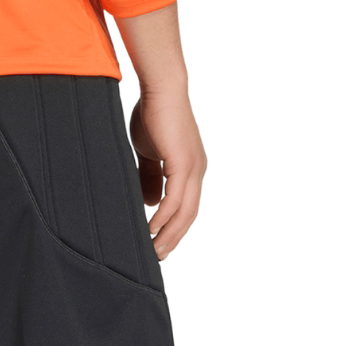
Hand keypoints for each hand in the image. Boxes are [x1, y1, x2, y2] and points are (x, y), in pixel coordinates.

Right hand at [129, 92, 205, 259]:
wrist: (160, 89)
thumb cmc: (152, 115)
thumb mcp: (149, 153)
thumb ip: (150, 177)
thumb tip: (150, 203)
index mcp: (190, 169)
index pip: (186, 207)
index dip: (174, 228)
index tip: (159, 244)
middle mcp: (197, 171)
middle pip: (189, 215)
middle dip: (173, 238)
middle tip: (157, 257)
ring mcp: (193, 168)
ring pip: (185, 212)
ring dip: (169, 234)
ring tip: (154, 249)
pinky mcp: (183, 163)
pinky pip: (175, 199)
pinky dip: (163, 217)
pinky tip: (151, 229)